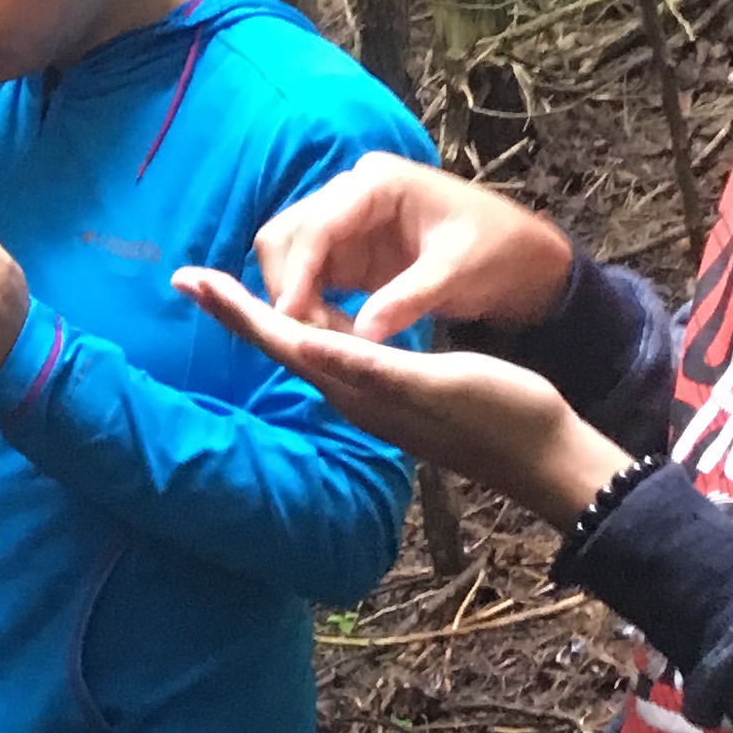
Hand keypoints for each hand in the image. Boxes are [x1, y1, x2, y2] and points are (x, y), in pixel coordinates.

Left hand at [173, 268, 625, 519]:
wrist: (544, 455)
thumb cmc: (500, 413)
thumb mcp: (436, 382)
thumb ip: (370, 366)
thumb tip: (306, 347)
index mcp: (354, 384)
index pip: (278, 338)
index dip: (233, 307)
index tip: (187, 277)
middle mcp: (350, 391)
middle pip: (278, 342)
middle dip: (234, 309)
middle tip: (189, 278)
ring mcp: (371, 394)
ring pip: (302, 348)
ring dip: (265, 318)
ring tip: (233, 292)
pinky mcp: (394, 390)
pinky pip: (336, 353)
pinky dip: (310, 327)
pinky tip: (312, 318)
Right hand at [250, 152, 575, 343]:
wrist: (525, 260)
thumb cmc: (500, 252)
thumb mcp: (458, 272)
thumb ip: (408, 299)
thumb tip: (360, 338)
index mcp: (378, 184)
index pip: (316, 225)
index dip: (297, 273)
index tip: (292, 319)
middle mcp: (350, 195)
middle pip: (285, 235)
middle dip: (286, 286)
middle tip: (307, 339)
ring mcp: (346, 225)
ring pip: (288, 256)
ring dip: (293, 299)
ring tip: (320, 343)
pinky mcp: (348, 255)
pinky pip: (308, 278)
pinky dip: (308, 307)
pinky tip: (329, 337)